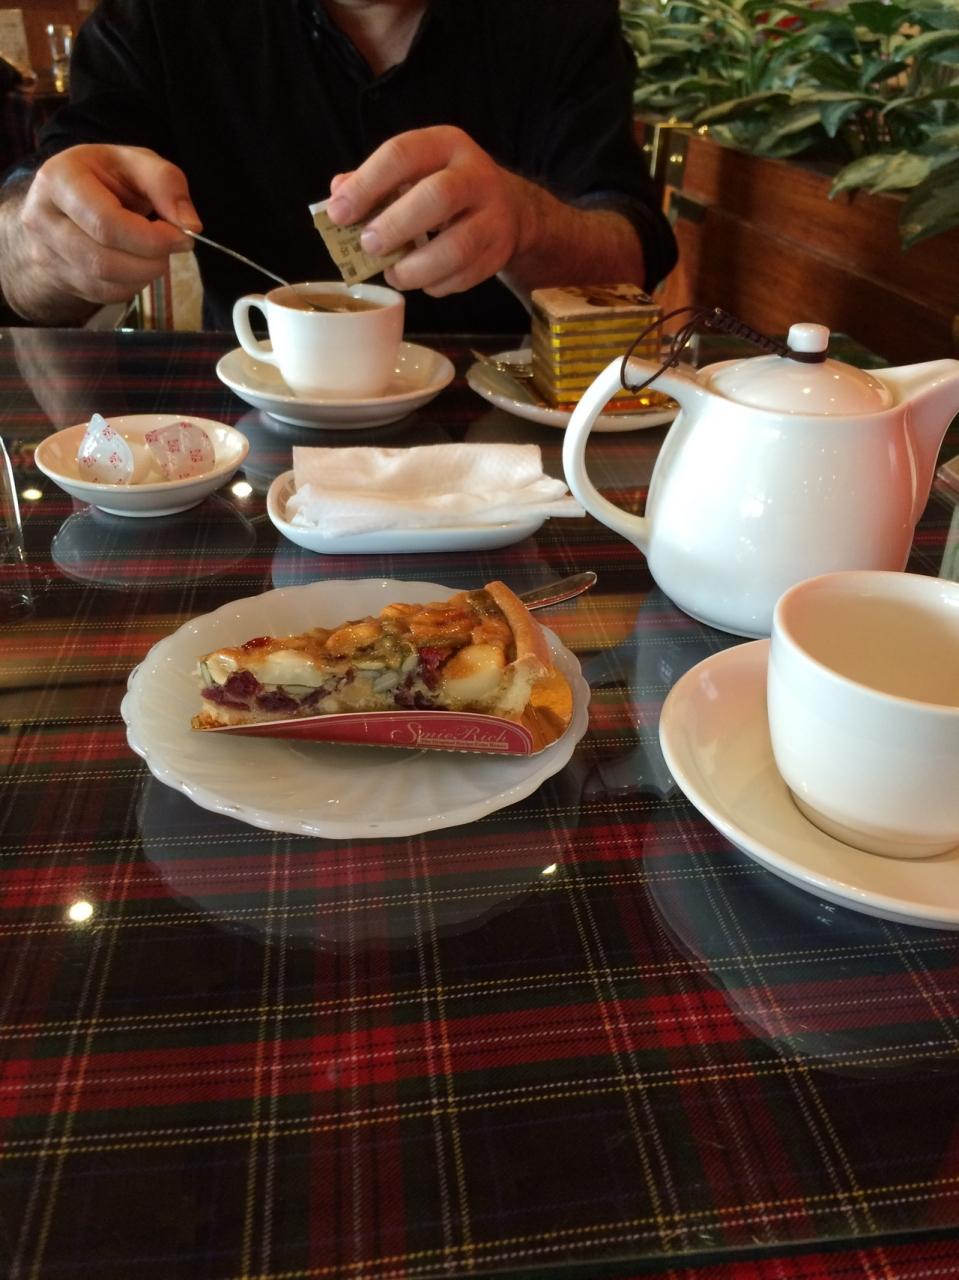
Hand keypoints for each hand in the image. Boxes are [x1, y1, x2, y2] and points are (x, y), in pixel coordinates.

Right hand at [2, 144, 199, 320]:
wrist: (68, 201)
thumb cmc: (106, 178)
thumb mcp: (135, 163)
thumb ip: (166, 183)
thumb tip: (190, 224)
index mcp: (59, 179)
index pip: (105, 224)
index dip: (151, 238)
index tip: (182, 237)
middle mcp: (42, 218)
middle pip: (103, 260)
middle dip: (150, 260)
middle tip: (173, 247)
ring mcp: (47, 253)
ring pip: (105, 282)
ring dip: (145, 274)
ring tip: (157, 253)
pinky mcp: (61, 278)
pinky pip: (105, 295)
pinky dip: (133, 285)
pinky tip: (138, 264)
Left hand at [325, 126, 533, 296]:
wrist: (511, 209)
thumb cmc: (447, 189)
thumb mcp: (415, 171)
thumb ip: (375, 182)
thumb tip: (337, 196)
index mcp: (445, 145)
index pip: (402, 154)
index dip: (366, 185)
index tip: (338, 213)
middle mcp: (475, 175)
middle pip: (436, 197)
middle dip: (395, 225)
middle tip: (367, 245)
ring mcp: (493, 216)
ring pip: (456, 247)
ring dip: (416, 267)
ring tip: (392, 273)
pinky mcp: (499, 252)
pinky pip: (464, 275)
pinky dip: (435, 284)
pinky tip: (421, 280)